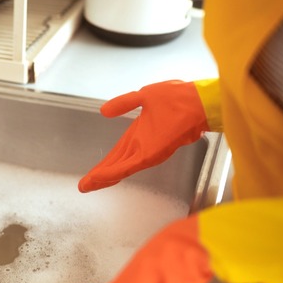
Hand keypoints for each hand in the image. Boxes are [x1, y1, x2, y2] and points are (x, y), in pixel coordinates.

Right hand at [79, 80, 209, 192]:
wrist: (198, 103)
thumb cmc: (178, 99)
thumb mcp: (145, 96)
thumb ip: (124, 103)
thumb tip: (104, 110)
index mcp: (138, 133)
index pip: (117, 152)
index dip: (104, 163)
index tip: (92, 172)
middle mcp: (140, 145)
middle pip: (115, 164)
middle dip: (99, 176)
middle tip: (84, 187)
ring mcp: (145, 152)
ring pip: (118, 169)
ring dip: (102, 178)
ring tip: (87, 186)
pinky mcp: (149, 155)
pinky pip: (127, 166)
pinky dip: (112, 173)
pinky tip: (100, 178)